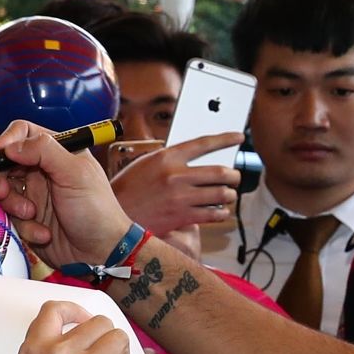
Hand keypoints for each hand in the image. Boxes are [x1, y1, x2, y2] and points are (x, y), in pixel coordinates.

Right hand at [0, 121, 135, 269]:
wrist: (100, 253)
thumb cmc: (97, 211)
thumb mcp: (75, 174)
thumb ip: (44, 151)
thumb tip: (12, 145)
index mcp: (57, 151)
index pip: (22, 134)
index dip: (4, 142)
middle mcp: (42, 169)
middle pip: (4, 163)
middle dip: (0, 178)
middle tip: (3, 192)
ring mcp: (34, 194)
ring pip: (3, 191)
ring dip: (13, 205)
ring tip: (32, 214)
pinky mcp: (28, 218)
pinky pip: (10, 217)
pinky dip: (24, 226)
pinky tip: (43, 233)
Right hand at [112, 133, 242, 236]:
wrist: (115, 215)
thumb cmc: (129, 189)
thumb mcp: (146, 164)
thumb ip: (171, 161)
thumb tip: (196, 161)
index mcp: (167, 157)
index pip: (203, 143)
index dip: (225, 139)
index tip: (238, 137)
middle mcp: (176, 175)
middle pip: (220, 172)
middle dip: (233, 176)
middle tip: (234, 177)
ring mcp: (181, 197)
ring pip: (220, 194)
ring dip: (229, 195)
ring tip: (227, 195)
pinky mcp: (182, 216)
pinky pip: (212, 214)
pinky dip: (221, 212)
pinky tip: (220, 211)